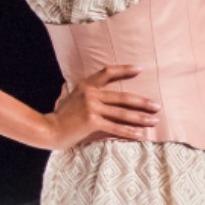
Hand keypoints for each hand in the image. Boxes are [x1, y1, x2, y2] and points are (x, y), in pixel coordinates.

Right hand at [39, 65, 158, 149]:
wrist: (48, 129)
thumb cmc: (57, 116)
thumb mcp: (63, 99)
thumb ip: (68, 92)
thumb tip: (64, 86)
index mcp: (85, 86)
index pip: (107, 72)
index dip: (124, 70)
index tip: (139, 69)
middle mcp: (91, 94)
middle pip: (123, 96)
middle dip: (142, 102)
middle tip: (157, 106)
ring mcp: (92, 107)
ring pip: (122, 113)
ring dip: (141, 118)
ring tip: (154, 120)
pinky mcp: (92, 122)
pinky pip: (115, 127)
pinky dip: (129, 132)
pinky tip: (140, 135)